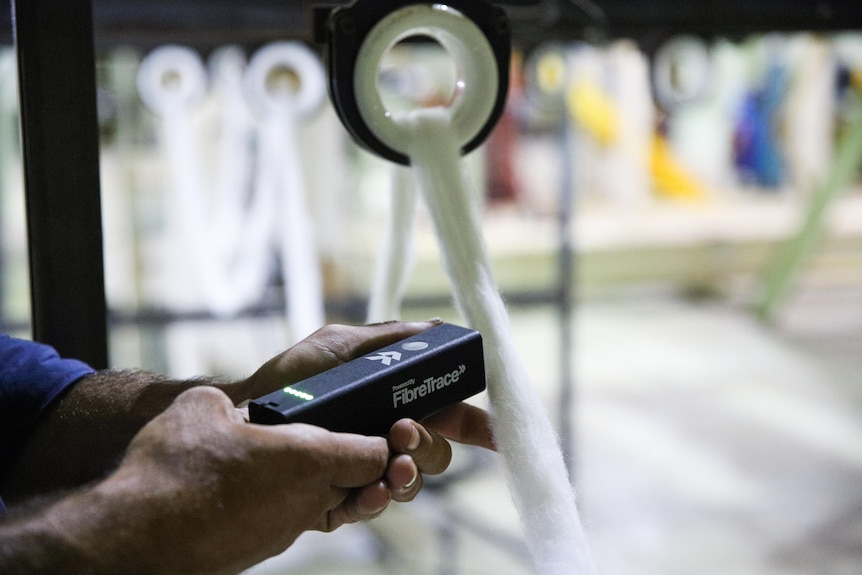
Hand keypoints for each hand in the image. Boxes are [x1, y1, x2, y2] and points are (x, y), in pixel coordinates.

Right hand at [93, 386, 390, 574]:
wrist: (132, 541)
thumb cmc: (172, 471)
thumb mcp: (202, 406)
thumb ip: (235, 402)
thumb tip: (234, 411)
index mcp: (310, 461)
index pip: (377, 454)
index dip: (381, 438)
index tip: (370, 424)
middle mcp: (309, 501)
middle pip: (361, 484)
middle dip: (361, 465)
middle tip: (335, 438)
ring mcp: (286, 530)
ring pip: (328, 504)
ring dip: (323, 483)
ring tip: (289, 459)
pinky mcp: (261, 547)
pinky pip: (292, 518)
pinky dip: (287, 499)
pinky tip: (256, 482)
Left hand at [243, 320, 496, 507]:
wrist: (244, 415)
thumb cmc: (291, 377)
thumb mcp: (340, 345)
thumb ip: (390, 339)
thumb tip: (436, 328)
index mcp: (397, 402)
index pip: (450, 416)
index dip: (478, 426)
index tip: (496, 436)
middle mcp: (388, 437)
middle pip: (437, 453)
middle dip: (430, 446)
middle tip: (403, 430)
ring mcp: (368, 469)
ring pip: (412, 483)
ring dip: (410, 473)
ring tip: (391, 463)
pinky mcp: (343, 497)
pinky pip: (374, 506)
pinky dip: (378, 500)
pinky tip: (371, 491)